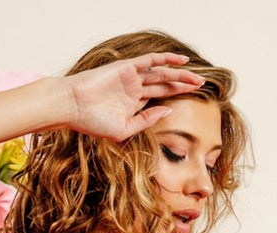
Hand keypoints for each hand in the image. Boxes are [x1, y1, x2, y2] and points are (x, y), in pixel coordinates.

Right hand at [60, 52, 205, 140]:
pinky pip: (151, 61)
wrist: (73, 108)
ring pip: (162, 74)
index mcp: (133, 104)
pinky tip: (182, 62)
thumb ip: (146, 121)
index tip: (193, 100)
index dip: (176, 97)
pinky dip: (167, 59)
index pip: (160, 98)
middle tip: (203, 85)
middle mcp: (134, 89)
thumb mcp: (124, 130)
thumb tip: (167, 112)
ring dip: (180, 75)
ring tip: (199, 78)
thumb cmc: (93, 122)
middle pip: (165, 85)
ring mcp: (131, 77)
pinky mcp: (127, 68)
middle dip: (184, 85)